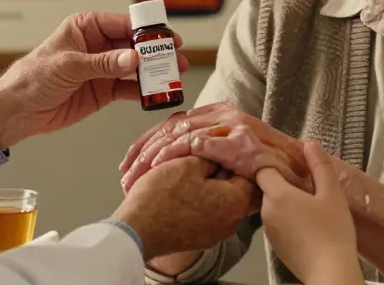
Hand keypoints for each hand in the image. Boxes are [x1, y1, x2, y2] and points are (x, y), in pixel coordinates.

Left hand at [0, 12, 188, 148]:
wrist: (17, 110)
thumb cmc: (33, 77)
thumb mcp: (68, 66)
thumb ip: (102, 63)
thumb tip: (132, 58)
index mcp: (87, 27)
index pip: (123, 24)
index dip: (147, 31)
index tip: (166, 38)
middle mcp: (98, 45)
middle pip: (135, 45)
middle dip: (156, 52)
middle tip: (177, 58)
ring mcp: (103, 69)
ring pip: (136, 67)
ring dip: (154, 73)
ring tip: (175, 77)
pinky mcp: (104, 91)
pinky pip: (129, 88)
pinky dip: (144, 92)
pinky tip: (157, 94)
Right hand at [112, 156, 258, 259]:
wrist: (135, 230)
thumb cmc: (160, 197)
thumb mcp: (188, 163)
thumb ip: (211, 154)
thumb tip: (221, 148)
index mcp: (236, 201)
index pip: (248, 171)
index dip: (233, 153)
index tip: (223, 145)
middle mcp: (232, 221)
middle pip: (234, 185)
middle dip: (220, 168)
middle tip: (204, 155)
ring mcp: (215, 232)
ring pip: (218, 199)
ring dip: (207, 183)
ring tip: (188, 170)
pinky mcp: (199, 238)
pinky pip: (206, 212)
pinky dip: (197, 199)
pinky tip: (181, 189)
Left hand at [119, 102, 308, 193]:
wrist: (302, 174)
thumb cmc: (265, 168)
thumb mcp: (230, 155)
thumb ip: (207, 152)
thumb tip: (173, 160)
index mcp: (218, 114)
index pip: (173, 124)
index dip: (146, 143)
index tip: (128, 163)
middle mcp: (223, 113)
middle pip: (170, 127)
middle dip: (143, 152)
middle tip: (125, 173)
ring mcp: (232, 124)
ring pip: (180, 134)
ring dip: (153, 156)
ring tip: (136, 174)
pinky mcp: (239, 139)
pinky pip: (199, 144)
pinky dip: (176, 154)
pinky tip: (160, 166)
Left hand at [257, 141, 360, 284]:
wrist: (329, 272)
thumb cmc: (333, 231)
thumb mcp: (332, 194)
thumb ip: (320, 166)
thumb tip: (310, 144)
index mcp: (277, 195)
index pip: (263, 169)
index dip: (274, 163)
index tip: (289, 162)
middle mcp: (266, 212)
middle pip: (269, 188)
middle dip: (285, 184)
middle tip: (308, 184)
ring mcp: (269, 231)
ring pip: (274, 207)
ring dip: (288, 203)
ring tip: (311, 206)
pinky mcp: (276, 246)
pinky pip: (278, 224)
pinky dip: (289, 220)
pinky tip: (308, 225)